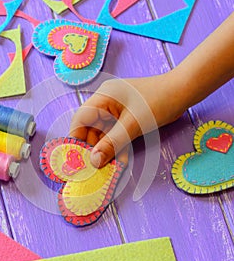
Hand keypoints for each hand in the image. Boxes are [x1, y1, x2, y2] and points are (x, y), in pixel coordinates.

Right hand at [69, 72, 184, 167]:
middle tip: (96, 168)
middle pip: (91, 129)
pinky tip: (120, 161)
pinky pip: (116, 134)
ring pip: (104, 135)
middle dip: (94, 149)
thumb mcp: (132, 125)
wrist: (183, 92)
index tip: (77, 159)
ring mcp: (115, 111)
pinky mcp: (124, 118)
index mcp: (102, 98)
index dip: (77, 139)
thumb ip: (112, 143)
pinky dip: (118, 147)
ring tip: (109, 168)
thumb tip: (94, 162)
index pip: (80, 120)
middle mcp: (105, 104)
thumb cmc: (158, 102)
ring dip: (107, 151)